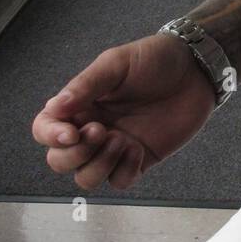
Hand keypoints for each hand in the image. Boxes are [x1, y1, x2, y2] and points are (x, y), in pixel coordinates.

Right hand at [31, 33, 216, 190]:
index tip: (71, 133)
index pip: (45, 130)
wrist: (195, 69)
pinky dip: (124, 170)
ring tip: (121, 140)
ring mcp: (115, 147)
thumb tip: (54, 108)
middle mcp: (92, 128)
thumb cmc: (154, 60)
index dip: (51, 136)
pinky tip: (138, 148)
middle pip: (60, 161)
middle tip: (102, 130)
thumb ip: (85, 85)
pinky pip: (120, 181)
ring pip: (87, 178)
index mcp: (80, 105)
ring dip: (98, 165)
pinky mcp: (140, 159)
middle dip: (74, 155)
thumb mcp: (116, 64)